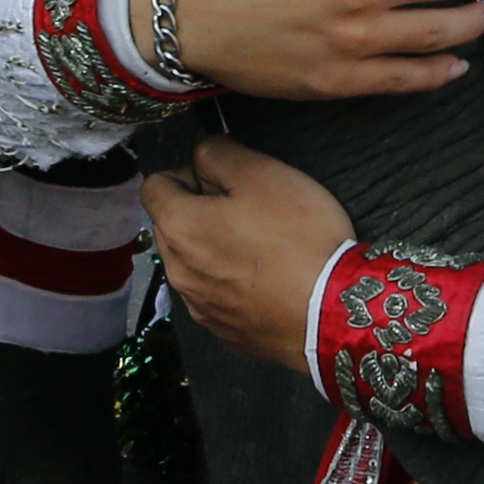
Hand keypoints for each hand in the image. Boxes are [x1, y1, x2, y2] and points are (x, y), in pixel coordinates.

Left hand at [143, 137, 354, 376]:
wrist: (329, 312)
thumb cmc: (297, 236)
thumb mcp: (264, 173)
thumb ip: (220, 153)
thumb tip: (202, 155)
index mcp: (180, 227)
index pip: (154, 186)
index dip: (187, 173)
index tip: (225, 180)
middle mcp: (176, 270)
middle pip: (171, 225)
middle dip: (198, 211)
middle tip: (248, 210)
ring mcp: (198, 306)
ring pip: (191, 263)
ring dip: (213, 249)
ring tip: (261, 247)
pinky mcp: (221, 330)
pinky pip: (213, 295)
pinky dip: (230, 283)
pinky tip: (267, 280)